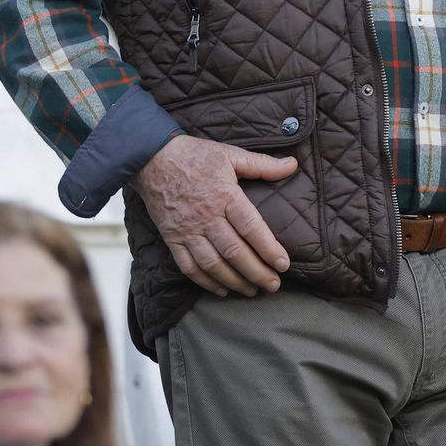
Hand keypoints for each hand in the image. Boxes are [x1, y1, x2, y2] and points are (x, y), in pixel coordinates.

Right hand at [134, 135, 297, 297]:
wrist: (152, 158)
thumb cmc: (195, 156)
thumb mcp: (230, 155)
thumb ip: (262, 164)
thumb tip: (293, 164)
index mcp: (224, 195)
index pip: (251, 228)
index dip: (269, 249)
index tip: (284, 265)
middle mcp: (206, 217)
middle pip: (235, 252)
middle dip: (257, 272)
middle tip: (274, 286)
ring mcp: (187, 231)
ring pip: (213, 264)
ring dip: (235, 281)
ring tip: (253, 291)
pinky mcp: (172, 239)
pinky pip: (189, 267)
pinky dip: (206, 282)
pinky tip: (221, 290)